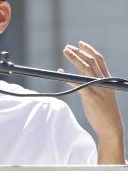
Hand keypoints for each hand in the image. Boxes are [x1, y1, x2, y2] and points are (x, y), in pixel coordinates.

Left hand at [62, 41, 124, 163]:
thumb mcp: (102, 94)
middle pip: (91, 61)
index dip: (89, 50)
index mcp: (107, 80)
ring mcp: (97, 88)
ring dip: (74, 58)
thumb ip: (93, 85)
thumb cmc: (105, 112)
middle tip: (67, 46)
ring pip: (85, 68)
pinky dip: (68, 76)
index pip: (99, 60)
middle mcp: (103, 81)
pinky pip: (78, 84)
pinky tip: (60, 72)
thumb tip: (79, 78)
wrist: (111, 127)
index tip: (80, 43)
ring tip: (65, 51)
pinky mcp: (90, 97)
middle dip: (79, 52)